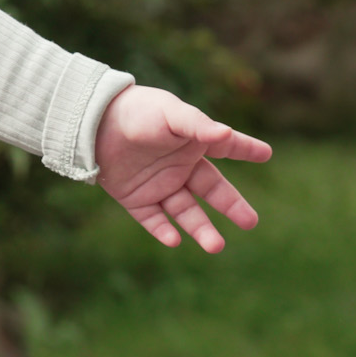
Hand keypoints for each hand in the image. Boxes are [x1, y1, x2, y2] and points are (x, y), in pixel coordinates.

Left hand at [96, 84, 271, 253]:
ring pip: (185, 212)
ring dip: (200, 228)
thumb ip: (197, 126)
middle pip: (211, 190)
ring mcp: (158, 184)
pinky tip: (173, 241)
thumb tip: (226, 134)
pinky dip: (162, 230)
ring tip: (215, 246)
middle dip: (232, 206)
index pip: (225, 148)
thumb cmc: (134, 111)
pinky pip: (152, 218)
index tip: (265, 153)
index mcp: (191, 143)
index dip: (244, 149)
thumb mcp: (169, 113)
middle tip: (251, 222)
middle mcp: (179, 166)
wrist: (90, 120)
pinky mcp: (134, 198)